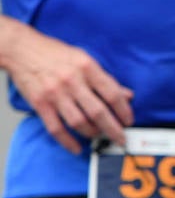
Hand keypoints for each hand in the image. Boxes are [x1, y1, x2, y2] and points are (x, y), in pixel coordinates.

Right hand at [2, 22, 133, 153]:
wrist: (23, 50)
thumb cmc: (56, 54)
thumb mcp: (86, 59)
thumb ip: (105, 79)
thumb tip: (127, 95)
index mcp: (87, 68)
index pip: (112, 93)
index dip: (123, 110)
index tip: (129, 121)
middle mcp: (72, 81)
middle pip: (97, 111)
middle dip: (112, 128)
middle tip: (121, 138)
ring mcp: (55, 94)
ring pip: (78, 121)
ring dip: (92, 133)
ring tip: (100, 136)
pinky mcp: (40, 104)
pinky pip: (56, 128)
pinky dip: (67, 141)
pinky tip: (77, 147)